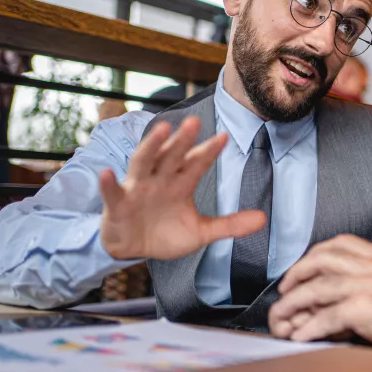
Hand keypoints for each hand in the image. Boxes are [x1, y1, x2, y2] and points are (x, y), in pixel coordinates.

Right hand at [99, 117, 264, 259]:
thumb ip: (229, 225)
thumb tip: (264, 219)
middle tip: (194, 122)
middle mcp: (160, 179)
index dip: (209, 151)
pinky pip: (113, 192)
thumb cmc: (166, 233)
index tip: (224, 137)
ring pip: (144, 162)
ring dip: (152, 146)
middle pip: (172, 156)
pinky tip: (107, 173)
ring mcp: (138, 189)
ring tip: (161, 129)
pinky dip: (109, 184)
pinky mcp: (118, 204)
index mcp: (181, 183)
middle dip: (182, 140)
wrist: (134, 249)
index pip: (197, 163)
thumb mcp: (201, 232)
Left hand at [268, 235, 371, 352]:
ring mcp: (371, 285)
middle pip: (324, 258)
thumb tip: (346, 287)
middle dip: (298, 271)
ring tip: (283, 315)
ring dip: (295, 301)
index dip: (315, 253)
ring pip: (320, 286)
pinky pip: (329, 315)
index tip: (303, 266)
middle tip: (286, 288)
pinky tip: (302, 335)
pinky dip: (311, 326)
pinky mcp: (368, 309)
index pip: (341, 242)